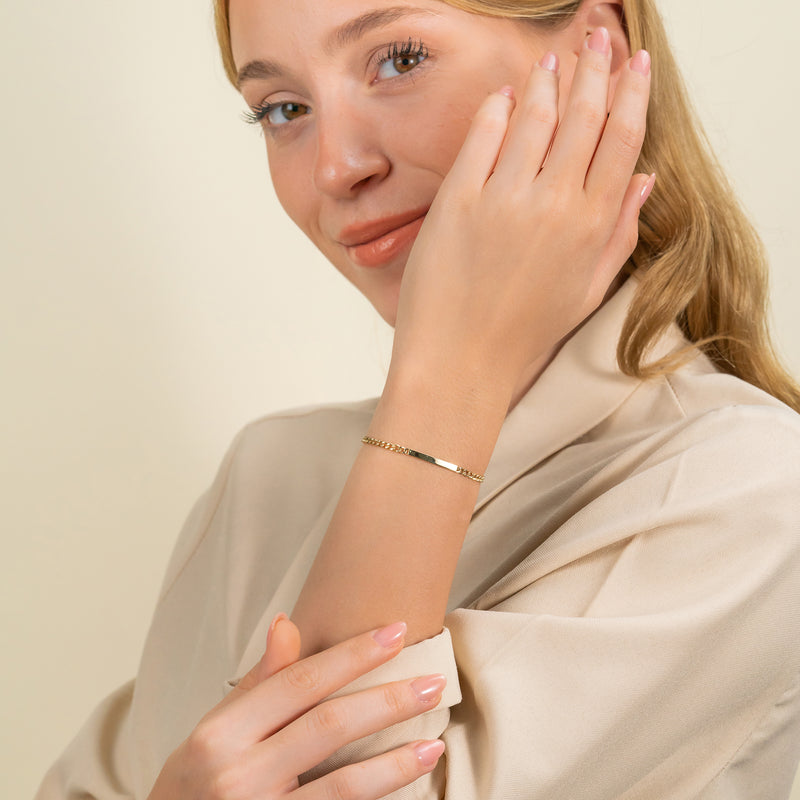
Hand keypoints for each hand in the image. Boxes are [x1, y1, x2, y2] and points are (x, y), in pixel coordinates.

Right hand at [148, 618, 445, 798]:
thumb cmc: (196, 781)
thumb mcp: (214, 728)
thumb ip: (259, 681)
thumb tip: (288, 622)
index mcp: (220, 735)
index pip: (299, 683)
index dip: (352, 655)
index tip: (396, 633)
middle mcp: (237, 776)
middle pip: (328, 727)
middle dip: (386, 701)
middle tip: (433, 683)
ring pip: (343, 784)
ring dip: (395, 762)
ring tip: (434, 741)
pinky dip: (376, 796)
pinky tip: (405, 779)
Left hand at [391, 32, 652, 398]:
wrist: (460, 363)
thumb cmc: (523, 335)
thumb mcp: (588, 290)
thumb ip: (619, 232)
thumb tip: (645, 178)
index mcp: (592, 225)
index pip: (622, 139)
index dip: (631, 94)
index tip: (635, 65)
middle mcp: (555, 203)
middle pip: (583, 115)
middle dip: (595, 69)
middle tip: (598, 39)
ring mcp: (504, 199)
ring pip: (536, 117)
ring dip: (548, 81)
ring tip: (554, 61)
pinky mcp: (459, 201)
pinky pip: (483, 136)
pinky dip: (497, 109)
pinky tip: (505, 95)